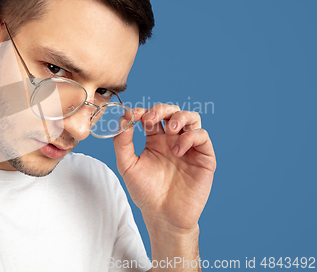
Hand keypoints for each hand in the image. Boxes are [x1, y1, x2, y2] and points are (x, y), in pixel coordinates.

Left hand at [113, 104, 215, 234]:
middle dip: (161, 109)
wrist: (163, 216)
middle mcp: (173, 140)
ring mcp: (189, 147)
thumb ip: (122, 142)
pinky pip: (202, 135)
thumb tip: (123, 119)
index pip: (152, 116)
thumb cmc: (145, 192)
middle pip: (172, 111)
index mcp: (155, 140)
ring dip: (179, 117)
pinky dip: (190, 136)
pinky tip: (178, 150)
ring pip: (191, 117)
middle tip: (149, 119)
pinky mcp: (203, 156)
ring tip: (170, 130)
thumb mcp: (127, 165)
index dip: (142, 111)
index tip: (132, 115)